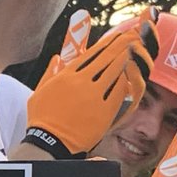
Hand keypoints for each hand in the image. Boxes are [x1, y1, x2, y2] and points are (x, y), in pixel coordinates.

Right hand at [24, 8, 157, 157]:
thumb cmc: (41, 119)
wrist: (48, 142)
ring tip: (138, 47)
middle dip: (122, 44)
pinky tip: (134, 71)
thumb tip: (56, 58)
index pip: (91, 54)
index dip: (107, 43)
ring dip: (128, 57)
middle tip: (135, 34)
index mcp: (66, 76)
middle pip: (106, 58)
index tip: (119, 34)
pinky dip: (127, 79)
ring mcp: (93, 96)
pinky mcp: (103, 110)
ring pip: (115, 71)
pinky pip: (119, 91)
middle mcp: (81, 82)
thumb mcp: (39, 92)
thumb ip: (49, 73)